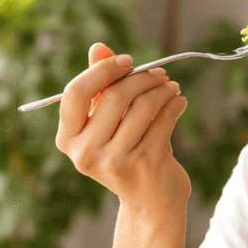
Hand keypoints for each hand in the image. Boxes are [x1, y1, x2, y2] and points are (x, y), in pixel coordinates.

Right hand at [56, 43, 191, 217]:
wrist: (150, 201)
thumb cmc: (127, 153)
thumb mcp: (108, 123)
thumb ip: (100, 86)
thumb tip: (98, 47)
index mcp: (68, 140)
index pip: (75, 93)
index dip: (103, 70)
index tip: (127, 61)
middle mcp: (86, 154)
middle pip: (114, 96)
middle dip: (141, 78)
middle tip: (160, 74)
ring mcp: (115, 162)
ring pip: (143, 106)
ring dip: (162, 90)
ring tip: (171, 87)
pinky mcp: (145, 165)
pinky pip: (163, 121)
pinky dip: (174, 105)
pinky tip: (179, 102)